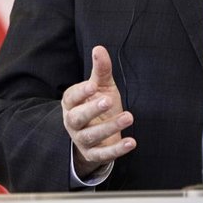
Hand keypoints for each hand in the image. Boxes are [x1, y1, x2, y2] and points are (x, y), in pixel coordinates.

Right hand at [61, 45, 135, 178]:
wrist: (99, 135)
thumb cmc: (99, 105)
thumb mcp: (102, 87)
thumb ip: (101, 70)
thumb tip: (99, 48)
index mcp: (71, 103)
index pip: (71, 97)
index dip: (81, 92)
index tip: (93, 85)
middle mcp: (72, 122)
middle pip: (77, 117)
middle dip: (92, 110)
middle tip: (109, 100)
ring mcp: (81, 139)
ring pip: (91, 136)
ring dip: (110, 127)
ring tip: (128, 117)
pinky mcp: (93, 154)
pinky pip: (103, 154)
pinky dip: (117, 149)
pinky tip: (132, 142)